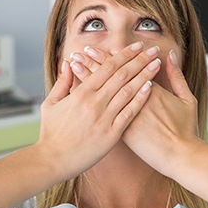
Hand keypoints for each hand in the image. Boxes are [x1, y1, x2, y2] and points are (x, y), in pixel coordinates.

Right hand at [36, 42, 161, 179]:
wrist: (52, 160)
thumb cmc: (51, 133)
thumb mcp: (51, 103)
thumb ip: (62, 82)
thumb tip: (68, 63)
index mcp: (81, 93)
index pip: (107, 67)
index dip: (124, 55)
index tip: (137, 47)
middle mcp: (95, 102)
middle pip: (122, 75)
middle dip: (140, 60)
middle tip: (153, 50)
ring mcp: (104, 118)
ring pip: (128, 91)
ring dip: (144, 75)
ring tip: (156, 64)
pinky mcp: (111, 134)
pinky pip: (129, 113)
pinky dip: (140, 99)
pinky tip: (150, 88)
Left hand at [71, 47, 201, 178]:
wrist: (180, 156)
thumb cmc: (186, 129)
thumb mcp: (187, 99)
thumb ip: (176, 76)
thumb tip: (169, 56)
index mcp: (150, 90)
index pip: (124, 68)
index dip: (108, 57)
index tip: (93, 48)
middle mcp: (134, 101)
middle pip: (109, 78)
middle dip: (93, 63)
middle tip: (79, 52)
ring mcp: (126, 117)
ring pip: (102, 93)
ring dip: (87, 77)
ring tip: (75, 65)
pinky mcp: (121, 132)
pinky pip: (101, 114)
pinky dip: (91, 103)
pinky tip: (79, 93)